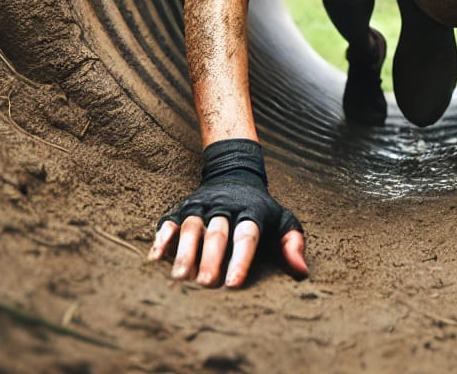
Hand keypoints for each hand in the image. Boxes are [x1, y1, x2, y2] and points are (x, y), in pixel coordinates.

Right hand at [149, 139, 307, 286]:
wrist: (234, 173)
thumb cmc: (261, 209)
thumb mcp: (282, 220)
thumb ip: (292, 244)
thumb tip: (301, 272)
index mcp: (251, 212)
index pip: (247, 235)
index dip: (241, 258)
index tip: (235, 282)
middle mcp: (225, 208)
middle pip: (217, 232)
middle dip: (211, 258)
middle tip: (206, 284)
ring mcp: (201, 207)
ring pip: (192, 227)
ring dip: (185, 252)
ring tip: (179, 278)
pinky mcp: (182, 208)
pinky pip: (170, 221)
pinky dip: (162, 238)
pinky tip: (155, 258)